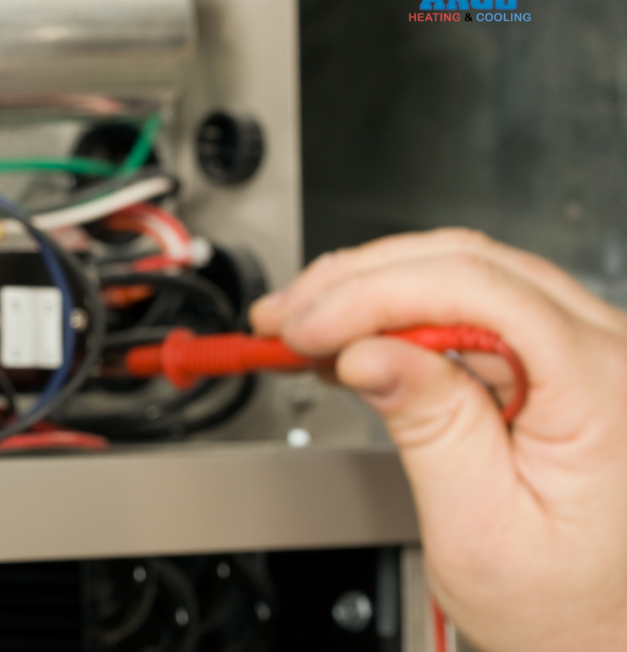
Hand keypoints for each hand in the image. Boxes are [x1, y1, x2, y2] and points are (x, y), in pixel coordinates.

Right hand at [251, 229, 626, 650]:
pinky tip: (349, 332)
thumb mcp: (480, 529)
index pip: (479, 290)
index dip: (377, 294)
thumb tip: (367, 352)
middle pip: (469, 264)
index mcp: (604, 391)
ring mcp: (589, 351)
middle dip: (358, 283)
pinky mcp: (561, 359)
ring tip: (301, 323)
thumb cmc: (569, 605)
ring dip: (372, 290)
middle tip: (285, 317)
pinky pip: (476, 304)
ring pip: (467, 272)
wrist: (608, 636)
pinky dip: (401, 311)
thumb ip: (431, 428)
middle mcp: (611, 354)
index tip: (307, 326)